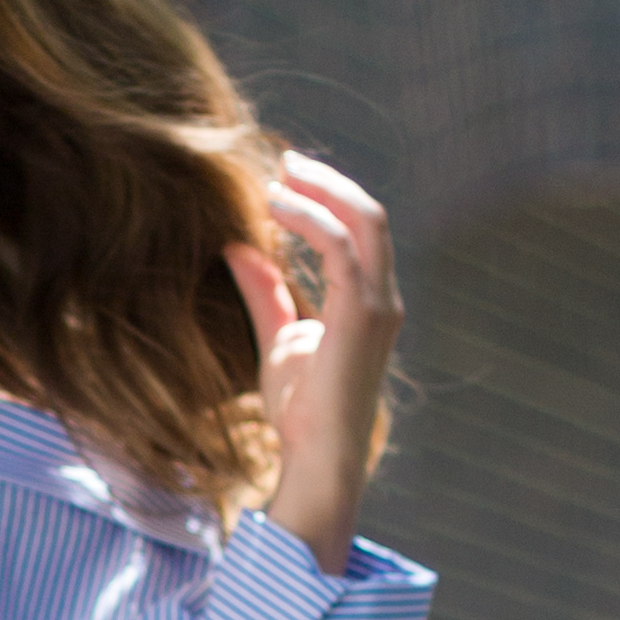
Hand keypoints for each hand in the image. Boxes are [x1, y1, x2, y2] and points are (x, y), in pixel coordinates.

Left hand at [226, 150, 401, 571]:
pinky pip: (342, 249)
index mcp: (368, 301)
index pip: (359, 231)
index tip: (285, 178)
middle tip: (286, 163)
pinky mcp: (363, 316)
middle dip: (330, 182)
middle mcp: (383, 298)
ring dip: (321, 192)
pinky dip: (311, 220)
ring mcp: (379, 306)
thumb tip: (237, 246)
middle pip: (369, 215)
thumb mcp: (276, 337)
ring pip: (364, 222)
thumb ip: (263, 291)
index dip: (327, 198)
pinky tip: (276, 209)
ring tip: (278, 180)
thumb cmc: (300, 408)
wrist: (315, 456)